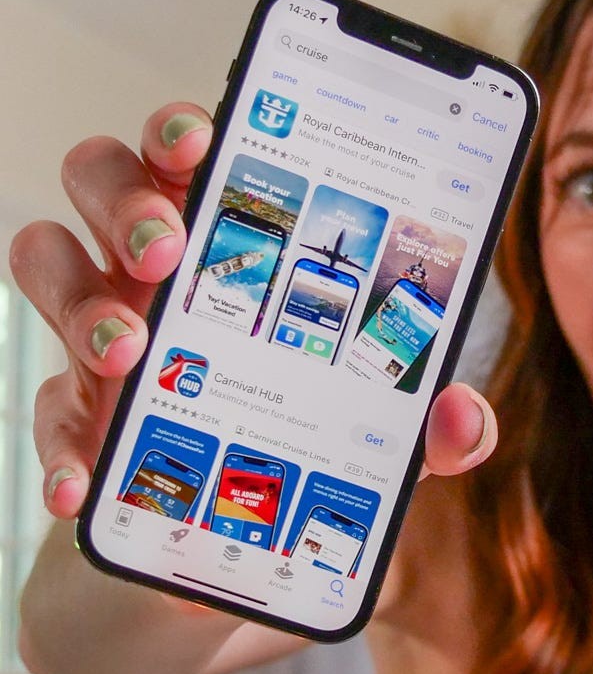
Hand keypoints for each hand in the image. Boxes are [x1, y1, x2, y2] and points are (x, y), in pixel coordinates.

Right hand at [10, 103, 497, 516]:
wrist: (242, 545)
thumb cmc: (313, 445)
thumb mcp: (380, 436)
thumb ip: (427, 424)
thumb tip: (464, 414)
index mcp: (231, 238)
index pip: (189, 149)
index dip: (183, 128)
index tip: (202, 138)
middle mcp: (154, 266)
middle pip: (102, 177)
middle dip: (128, 198)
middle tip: (169, 247)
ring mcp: (106, 334)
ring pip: (47, 259)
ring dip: (81, 298)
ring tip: (129, 348)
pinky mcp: (78, 418)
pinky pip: (47, 412)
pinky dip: (59, 449)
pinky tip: (79, 483)